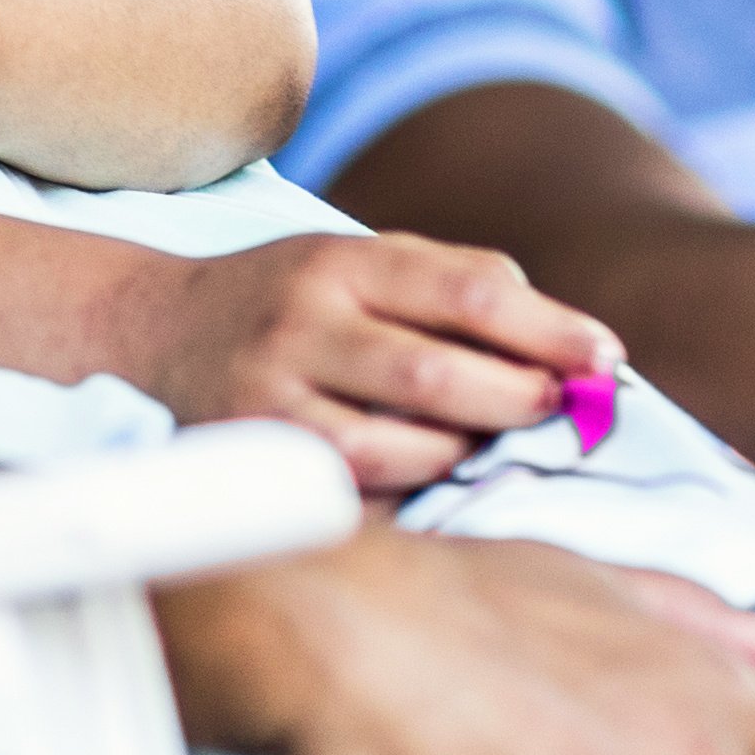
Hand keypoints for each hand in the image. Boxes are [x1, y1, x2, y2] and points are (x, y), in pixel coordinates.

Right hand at [125, 232, 621, 493]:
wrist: (146, 332)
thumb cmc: (291, 301)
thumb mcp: (362, 260)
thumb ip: (458, 286)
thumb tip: (565, 341)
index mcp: (343, 261)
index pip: (471, 294)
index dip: (552, 331)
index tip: (608, 359)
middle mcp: (301, 324)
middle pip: (441, 377)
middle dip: (520, 402)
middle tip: (559, 411)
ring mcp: (270, 397)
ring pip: (401, 448)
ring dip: (465, 453)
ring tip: (482, 442)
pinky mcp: (253, 461)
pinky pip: (356, 493)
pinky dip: (409, 489)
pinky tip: (426, 477)